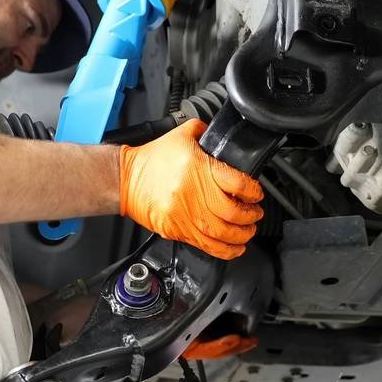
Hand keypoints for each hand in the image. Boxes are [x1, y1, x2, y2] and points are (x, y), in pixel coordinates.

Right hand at [118, 119, 263, 258]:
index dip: (253, 191)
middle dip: (251, 215)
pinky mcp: (177, 230)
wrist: (125, 179)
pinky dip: (225, 250)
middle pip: (234, 213)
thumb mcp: (181, 135)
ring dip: (242, 235)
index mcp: (199, 169)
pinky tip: (235, 248)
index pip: (238, 184)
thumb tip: (219, 135)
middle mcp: (195, 195)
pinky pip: (206, 246)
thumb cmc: (152, 159)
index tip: (256, 193)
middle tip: (255, 213)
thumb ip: (203, 131)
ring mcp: (186, 216)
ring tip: (248, 231)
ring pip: (223, 234)